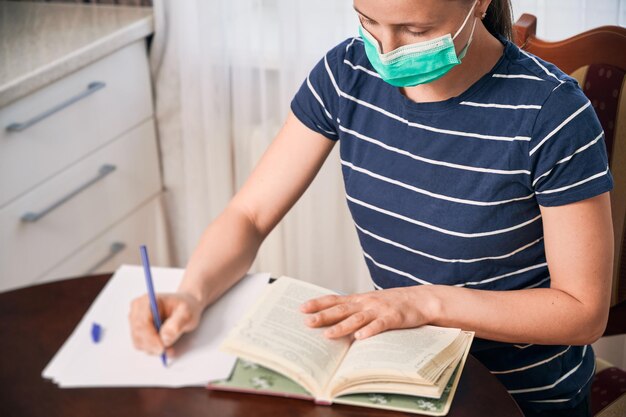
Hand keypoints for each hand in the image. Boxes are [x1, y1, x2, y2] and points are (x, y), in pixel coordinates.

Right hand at [129, 291, 202, 355]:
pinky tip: (165, 345)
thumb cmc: (186, 307)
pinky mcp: (137, 330)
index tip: (162, 348)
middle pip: (138, 334)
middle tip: (169, 350)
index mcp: (148, 300)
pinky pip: (141, 345)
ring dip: (154, 349)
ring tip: (170, 347)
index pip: (142, 322)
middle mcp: (137, 309)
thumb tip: (165, 338)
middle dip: (153, 346)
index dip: (150, 338)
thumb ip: (177, 324)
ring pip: (139, 342)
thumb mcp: (187, 313)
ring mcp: (135, 320)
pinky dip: (153, 349)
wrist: (184, 308)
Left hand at [300, 286, 430, 339]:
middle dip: (323, 316)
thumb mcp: (371, 303)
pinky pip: (380, 325)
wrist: (421, 299)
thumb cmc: (393, 304)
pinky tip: (360, 337)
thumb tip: (332, 321)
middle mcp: (366, 302)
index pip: (334, 300)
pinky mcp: (393, 318)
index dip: (318, 303)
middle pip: (341, 310)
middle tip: (306, 322)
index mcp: (359, 299)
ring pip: (357, 319)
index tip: (301, 308)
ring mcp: (379, 310)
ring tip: (327, 334)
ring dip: (341, 326)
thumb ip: (354, 310)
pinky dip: (369, 331)